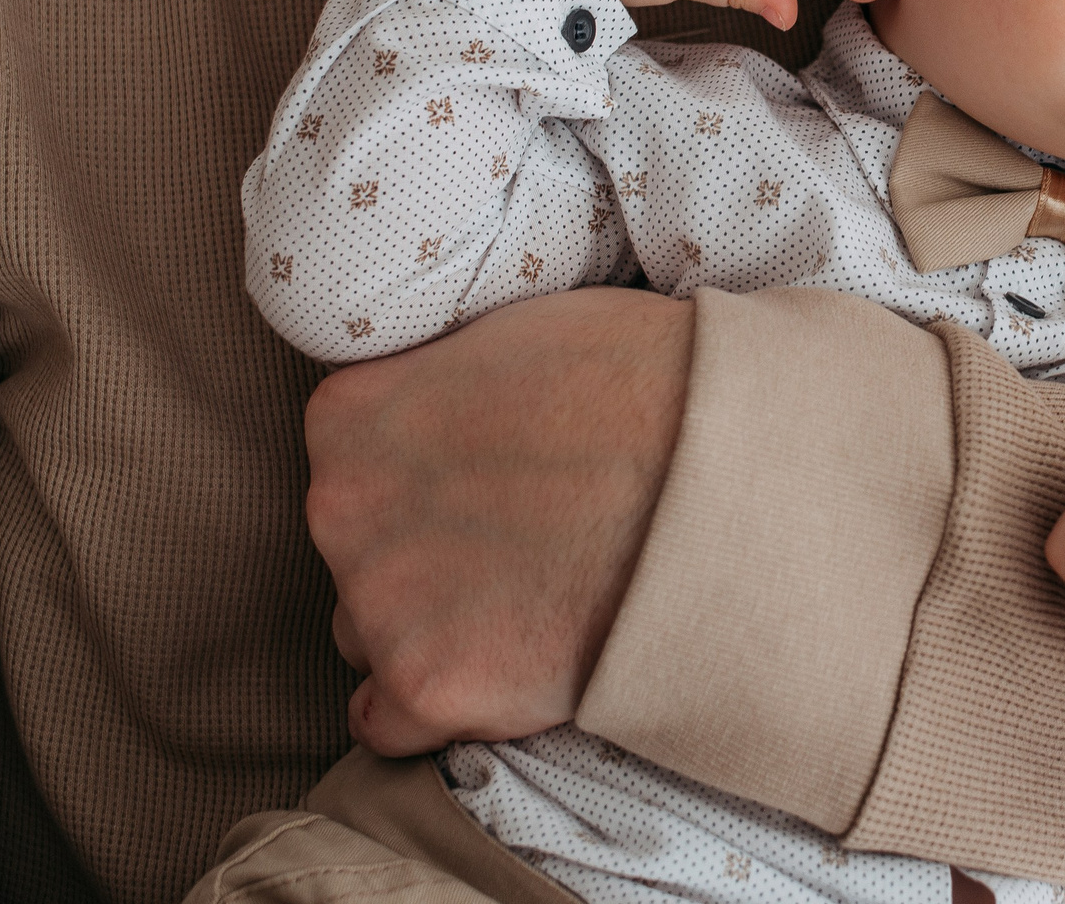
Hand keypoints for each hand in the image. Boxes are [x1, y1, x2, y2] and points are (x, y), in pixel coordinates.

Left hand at [305, 286, 690, 754]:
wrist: (724, 471)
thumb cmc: (643, 382)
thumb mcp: (514, 338)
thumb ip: (446, 386)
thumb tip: (449, 414)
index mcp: (351, 416)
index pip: (351, 468)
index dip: (427, 481)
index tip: (488, 488)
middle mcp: (341, 509)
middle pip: (359, 556)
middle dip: (426, 558)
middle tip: (524, 547)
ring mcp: (383, 602)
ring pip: (374, 638)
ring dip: (433, 632)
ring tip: (533, 607)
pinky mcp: (431, 685)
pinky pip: (389, 726)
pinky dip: (441, 711)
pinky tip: (508, 674)